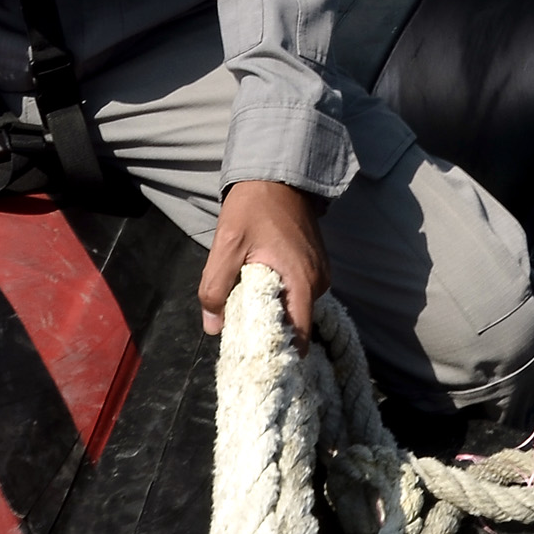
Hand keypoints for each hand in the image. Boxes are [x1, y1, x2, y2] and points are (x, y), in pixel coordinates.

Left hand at [199, 178, 329, 342]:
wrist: (276, 174)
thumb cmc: (253, 207)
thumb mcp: (227, 245)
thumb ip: (216, 287)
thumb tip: (213, 327)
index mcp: (302, 282)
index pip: (300, 336)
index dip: (278, 352)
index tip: (256, 360)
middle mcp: (318, 282)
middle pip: (296, 324)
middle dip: (269, 331)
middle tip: (239, 331)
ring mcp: (320, 273)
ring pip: (295, 308)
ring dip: (272, 311)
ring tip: (244, 308)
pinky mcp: (315, 265)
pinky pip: (297, 292)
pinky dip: (278, 296)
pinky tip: (256, 289)